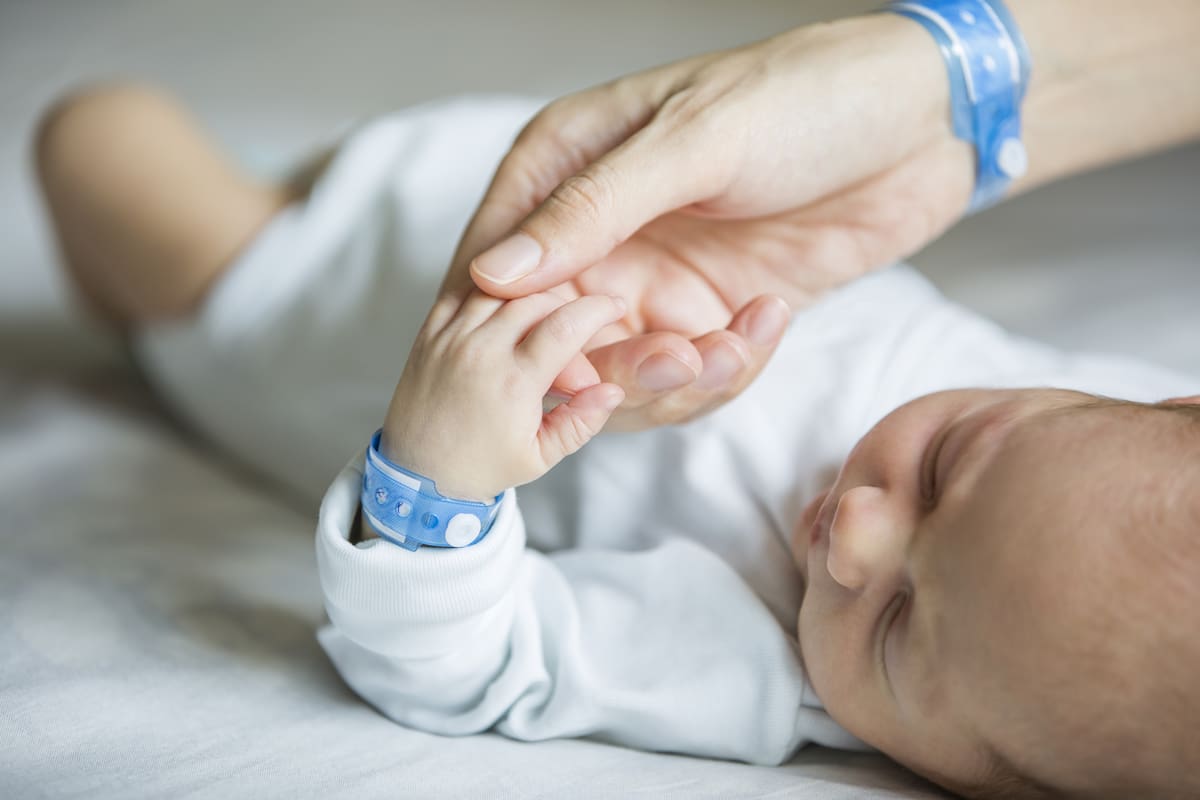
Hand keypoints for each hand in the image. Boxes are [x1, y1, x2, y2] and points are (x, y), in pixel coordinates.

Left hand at [380, 290, 626, 502]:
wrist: (416, 474)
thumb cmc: (480, 467)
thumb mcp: (540, 456)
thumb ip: (582, 421)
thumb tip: (613, 391)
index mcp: (511, 384)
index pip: (566, 325)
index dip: (598, 309)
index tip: (613, 308)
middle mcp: (478, 353)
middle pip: (536, 299)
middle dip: (567, 305)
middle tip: (578, 326)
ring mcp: (450, 339)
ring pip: (501, 288)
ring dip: (531, 295)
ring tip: (546, 316)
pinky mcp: (429, 334)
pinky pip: (463, 291)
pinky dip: (492, 291)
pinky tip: (507, 306)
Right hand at [439, 13, 972, 429]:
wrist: (923, 123)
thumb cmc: (806, 97)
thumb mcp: (695, 142)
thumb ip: (594, 208)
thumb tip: (495, 273)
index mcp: (568, 166)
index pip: (496, 263)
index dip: (508, 328)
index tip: (548, 367)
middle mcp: (601, 231)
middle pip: (556, 337)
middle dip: (611, 370)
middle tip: (675, 361)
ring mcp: (657, 276)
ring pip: (624, 372)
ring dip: (678, 378)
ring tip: (734, 343)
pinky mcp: (712, 311)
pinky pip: (694, 374)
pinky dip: (729, 368)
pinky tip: (770, 317)